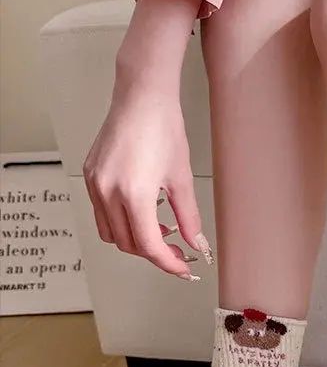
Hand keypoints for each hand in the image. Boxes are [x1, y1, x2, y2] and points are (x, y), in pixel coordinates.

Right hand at [83, 84, 210, 279]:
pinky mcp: (90, 175)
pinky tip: (143, 211)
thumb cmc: (163, 128)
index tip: (184, 269)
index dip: (168, 263)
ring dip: (135, 239)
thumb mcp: (182, 178)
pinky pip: (101, 213)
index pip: (149, 246)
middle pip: (127, 244)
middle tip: (177, 251)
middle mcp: (107, 192)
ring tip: (161, 229)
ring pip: (110, 232)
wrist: (142, 97)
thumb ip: (189, 217)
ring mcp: (94, 184)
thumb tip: (196, 244)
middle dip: (154, 253)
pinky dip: (121, 221)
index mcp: (133, 194)